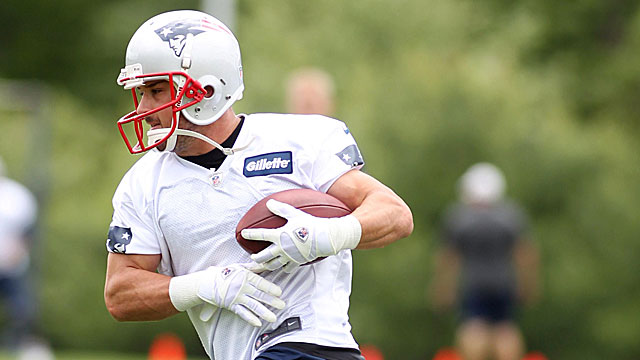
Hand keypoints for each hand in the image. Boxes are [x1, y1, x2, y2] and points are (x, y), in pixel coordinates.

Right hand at [169, 263, 284, 326]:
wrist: (207, 282)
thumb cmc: (225, 273)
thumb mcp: (239, 267)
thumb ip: (253, 267)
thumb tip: (266, 264)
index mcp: (245, 276)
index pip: (260, 282)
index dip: (270, 287)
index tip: (279, 292)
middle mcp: (242, 287)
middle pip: (259, 295)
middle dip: (271, 301)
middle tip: (282, 305)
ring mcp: (237, 297)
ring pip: (253, 305)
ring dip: (264, 312)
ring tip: (273, 318)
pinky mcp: (231, 305)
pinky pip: (242, 313)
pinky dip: (250, 318)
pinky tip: (258, 323)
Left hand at [241, 199, 361, 272]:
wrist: (324, 237)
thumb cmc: (309, 224)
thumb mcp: (294, 214)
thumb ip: (280, 209)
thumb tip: (269, 203)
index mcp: (279, 235)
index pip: (261, 235)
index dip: (251, 234)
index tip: (243, 234)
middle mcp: (282, 248)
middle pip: (264, 256)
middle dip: (256, 258)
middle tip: (252, 258)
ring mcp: (289, 257)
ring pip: (274, 265)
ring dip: (267, 265)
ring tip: (264, 265)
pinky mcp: (297, 262)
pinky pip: (288, 268)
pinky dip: (284, 269)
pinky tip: (283, 268)